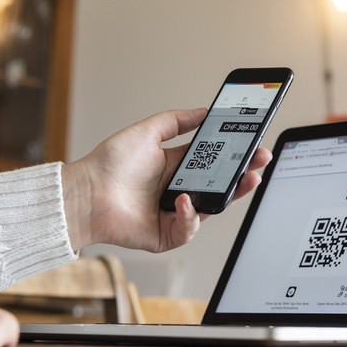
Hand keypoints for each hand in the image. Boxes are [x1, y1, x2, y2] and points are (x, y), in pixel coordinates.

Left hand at [62, 109, 271, 251]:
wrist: (86, 194)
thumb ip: (177, 121)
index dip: (234, 155)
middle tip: (260, 162)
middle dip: (244, 175)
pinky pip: (189, 227)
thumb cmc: (109, 164)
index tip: (252, 144)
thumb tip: (203, 111)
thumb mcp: (147, 132)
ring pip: (213, 209)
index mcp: (176, 168)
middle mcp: (178, 191)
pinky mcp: (167, 235)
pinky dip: (189, 216)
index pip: (214, 162)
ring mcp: (174, 214)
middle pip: (220, 186)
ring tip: (243, 180)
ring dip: (231, 195)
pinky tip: (183, 202)